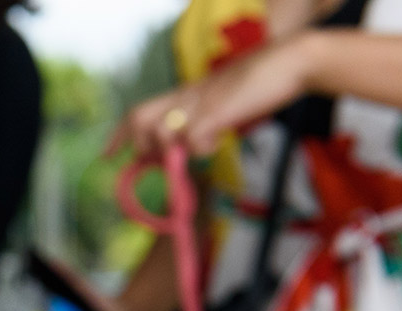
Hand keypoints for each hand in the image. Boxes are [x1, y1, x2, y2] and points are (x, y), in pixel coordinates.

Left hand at [107, 34, 317, 161]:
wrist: (293, 59)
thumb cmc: (264, 81)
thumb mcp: (225, 102)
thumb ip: (207, 120)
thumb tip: (195, 144)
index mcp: (187, 92)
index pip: (141, 110)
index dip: (120, 134)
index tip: (108, 154)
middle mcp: (188, 95)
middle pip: (140, 120)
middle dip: (141, 146)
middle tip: (161, 159)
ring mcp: (201, 102)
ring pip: (160, 132)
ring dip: (172, 149)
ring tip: (200, 145)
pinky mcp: (218, 111)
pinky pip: (192, 140)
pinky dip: (199, 150)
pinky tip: (217, 142)